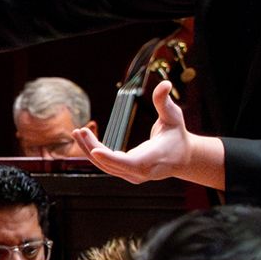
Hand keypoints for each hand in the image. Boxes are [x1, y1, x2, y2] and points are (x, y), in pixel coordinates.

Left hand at [73, 80, 224, 188]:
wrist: (183, 158)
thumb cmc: (177, 135)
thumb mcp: (173, 116)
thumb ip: (164, 101)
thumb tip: (165, 83)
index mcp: (154, 158)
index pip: (131, 163)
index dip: (112, 159)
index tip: (95, 151)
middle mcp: (142, 172)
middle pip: (112, 165)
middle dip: (93, 148)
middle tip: (81, 130)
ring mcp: (134, 176)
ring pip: (106, 167)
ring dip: (89, 150)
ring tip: (77, 133)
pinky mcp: (127, 174)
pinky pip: (107, 165)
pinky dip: (94, 154)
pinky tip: (84, 139)